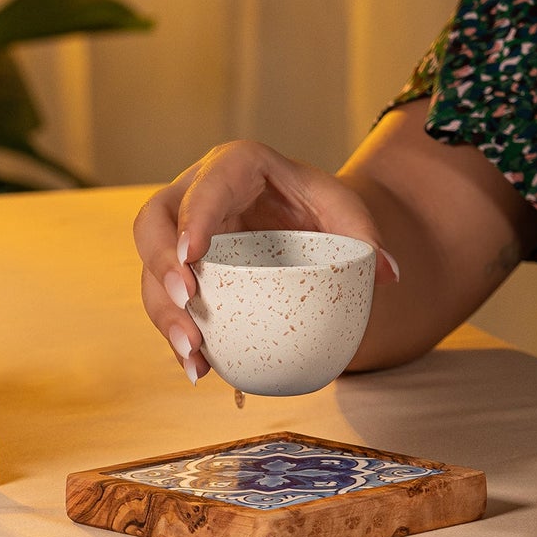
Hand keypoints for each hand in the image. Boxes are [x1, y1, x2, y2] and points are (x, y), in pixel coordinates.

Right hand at [133, 140, 396, 380]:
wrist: (298, 221)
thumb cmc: (316, 208)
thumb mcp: (343, 209)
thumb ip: (365, 234)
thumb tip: (386, 273)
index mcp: (234, 167)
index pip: (207, 186)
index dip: (192, 216)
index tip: (193, 254)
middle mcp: (193, 197)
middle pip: (153, 223)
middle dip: (161, 263)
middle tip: (185, 299)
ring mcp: (178, 236)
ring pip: (150, 271)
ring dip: (165, 314)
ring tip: (194, 354)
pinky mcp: (179, 272)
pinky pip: (165, 304)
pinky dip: (177, 338)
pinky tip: (198, 369)